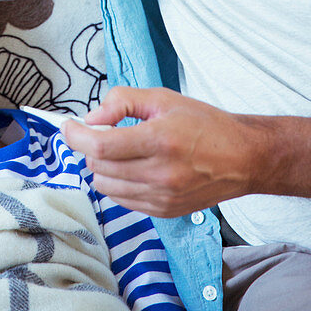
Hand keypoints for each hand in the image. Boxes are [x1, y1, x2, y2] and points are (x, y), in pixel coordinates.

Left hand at [62, 86, 256, 217]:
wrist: (242, 158)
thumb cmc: (204, 123)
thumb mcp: (163, 98)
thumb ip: (122, 101)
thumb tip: (91, 117)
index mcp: (160, 140)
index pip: (101, 145)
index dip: (75, 136)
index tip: (68, 126)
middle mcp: (160, 174)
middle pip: (99, 166)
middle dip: (90, 147)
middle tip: (101, 131)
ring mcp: (162, 197)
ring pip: (106, 186)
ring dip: (101, 166)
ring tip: (119, 149)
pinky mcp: (163, 211)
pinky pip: (122, 200)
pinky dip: (116, 182)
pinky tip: (131, 166)